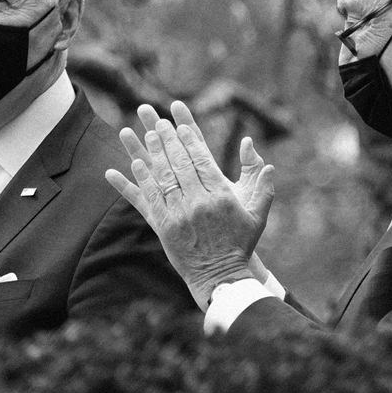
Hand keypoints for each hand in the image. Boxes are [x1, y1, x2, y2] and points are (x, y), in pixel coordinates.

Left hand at [104, 100, 277, 308]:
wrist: (221, 276)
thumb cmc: (241, 242)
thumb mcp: (258, 212)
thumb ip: (261, 181)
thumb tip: (254, 149)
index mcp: (221, 195)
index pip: (200, 157)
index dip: (187, 134)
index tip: (177, 116)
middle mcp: (198, 202)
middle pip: (178, 162)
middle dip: (165, 138)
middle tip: (155, 119)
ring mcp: (179, 215)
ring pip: (161, 177)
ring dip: (148, 153)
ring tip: (138, 132)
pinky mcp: (164, 228)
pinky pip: (147, 200)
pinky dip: (137, 182)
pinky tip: (130, 165)